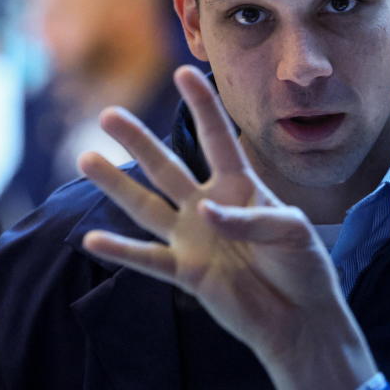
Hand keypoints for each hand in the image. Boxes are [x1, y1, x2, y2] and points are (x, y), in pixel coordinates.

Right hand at [78, 65, 375, 389]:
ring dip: (117, 184)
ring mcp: (193, 238)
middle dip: (139, 141)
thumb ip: (251, 219)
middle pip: (167, 167)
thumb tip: (205, 213)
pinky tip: (92, 238)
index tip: (185, 71)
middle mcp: (209, 206)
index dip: (203, 105)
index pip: (217, 137)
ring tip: (86, 158)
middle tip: (109, 114)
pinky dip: (121, 252)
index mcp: (240, 186)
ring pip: (147, 206)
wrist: (301, 318)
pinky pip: (148, 259)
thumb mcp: (293, 231)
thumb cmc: (303, 265)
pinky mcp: (187, 273)